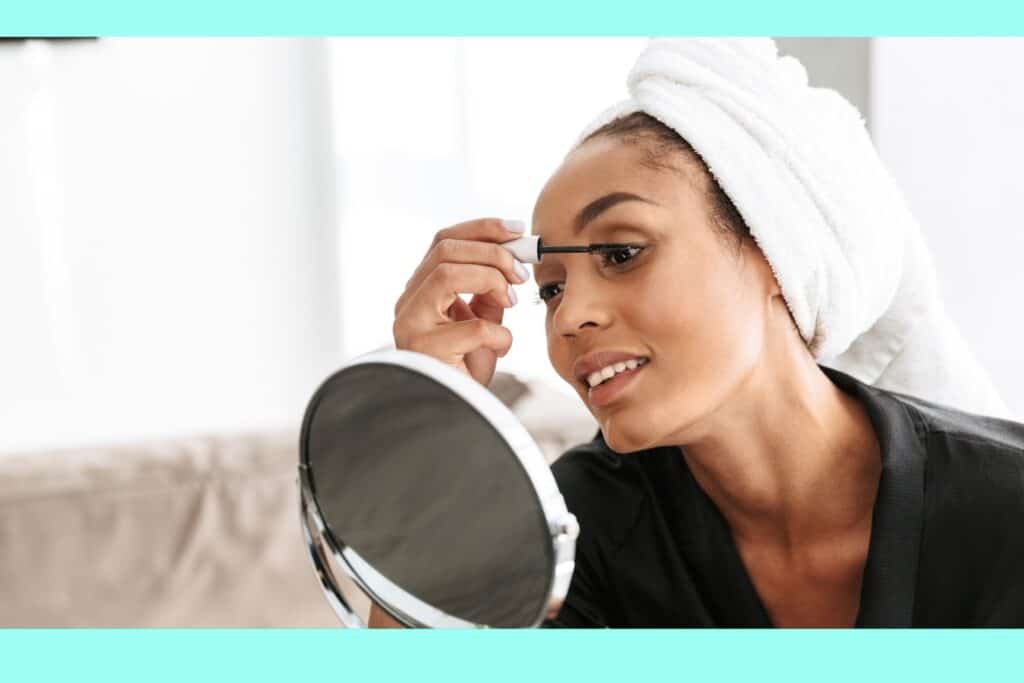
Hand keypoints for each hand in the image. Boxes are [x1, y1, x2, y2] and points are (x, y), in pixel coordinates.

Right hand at [392, 218, 528, 386]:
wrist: (453, 415)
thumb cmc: (464, 370)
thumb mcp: (482, 321)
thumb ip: (489, 292)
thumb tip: (512, 258)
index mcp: (420, 290)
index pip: (443, 241)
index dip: (482, 229)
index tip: (517, 230)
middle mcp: (408, 303)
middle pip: (445, 250)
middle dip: (492, 253)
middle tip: (520, 273)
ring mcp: (410, 325)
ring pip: (446, 274)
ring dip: (490, 279)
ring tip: (511, 300)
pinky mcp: (424, 351)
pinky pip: (471, 327)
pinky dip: (498, 333)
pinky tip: (502, 346)